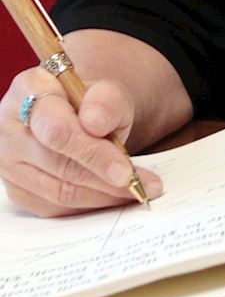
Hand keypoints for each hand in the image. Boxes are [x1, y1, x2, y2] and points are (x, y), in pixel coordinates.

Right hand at [0, 68, 162, 215]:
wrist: (76, 112)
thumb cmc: (89, 101)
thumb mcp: (107, 90)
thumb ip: (106, 99)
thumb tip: (94, 122)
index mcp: (29, 89)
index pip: (58, 130)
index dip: (93, 153)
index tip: (125, 170)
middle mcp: (10, 126)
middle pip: (57, 163)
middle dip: (103, 178)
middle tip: (139, 185)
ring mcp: (9, 162)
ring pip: (57, 190)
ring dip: (101, 195)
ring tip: (136, 191)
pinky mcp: (18, 189)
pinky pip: (55, 207)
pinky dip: (89, 205)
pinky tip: (114, 197)